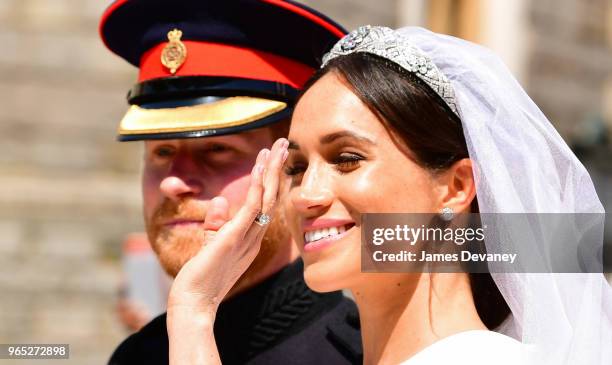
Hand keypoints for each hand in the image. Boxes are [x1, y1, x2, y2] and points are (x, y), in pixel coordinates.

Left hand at [167, 138, 288, 318]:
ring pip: (265, 198)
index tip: (272, 157)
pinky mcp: (235, 237)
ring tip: (276, 147)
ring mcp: (247, 237)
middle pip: (271, 197)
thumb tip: (219, 201)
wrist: (194, 303)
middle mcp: (254, 236)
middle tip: (283, 144)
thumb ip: (215, 224)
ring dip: (271, 171)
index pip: (264, 203)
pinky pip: (251, 207)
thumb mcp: (209, 245)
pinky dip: (256, 186)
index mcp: (251, 238)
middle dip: (277, 169)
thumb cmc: (201, 278)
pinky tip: (260, 167)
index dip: (269, 179)